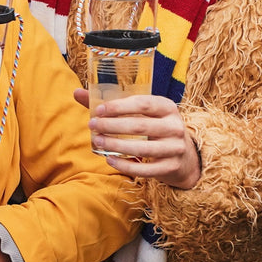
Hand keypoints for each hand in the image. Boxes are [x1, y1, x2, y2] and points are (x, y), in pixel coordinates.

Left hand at [75, 88, 200, 188]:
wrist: (184, 156)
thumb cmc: (154, 128)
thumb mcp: (142, 113)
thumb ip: (112, 104)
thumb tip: (77, 92)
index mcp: (167, 107)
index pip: (143, 103)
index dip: (119, 106)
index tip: (99, 110)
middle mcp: (174, 126)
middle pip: (141, 125)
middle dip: (113, 126)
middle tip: (93, 126)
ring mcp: (175, 148)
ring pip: (143, 148)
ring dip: (117, 145)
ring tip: (98, 142)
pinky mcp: (171, 167)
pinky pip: (146, 169)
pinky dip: (126, 165)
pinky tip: (109, 160)